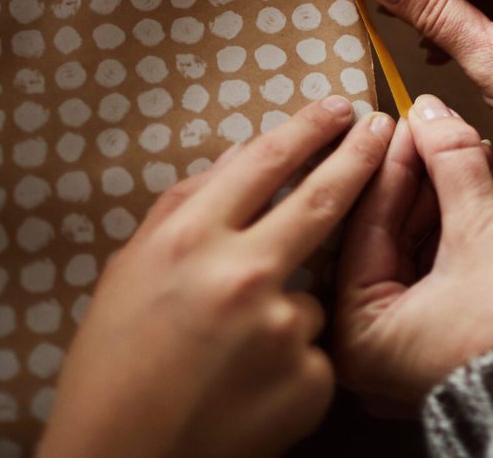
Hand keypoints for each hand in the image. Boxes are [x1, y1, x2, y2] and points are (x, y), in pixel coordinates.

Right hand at [38, 97, 394, 457]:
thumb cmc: (112, 368)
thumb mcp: (129, 272)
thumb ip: (182, 210)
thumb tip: (237, 162)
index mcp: (190, 240)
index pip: (265, 161)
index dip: (306, 128)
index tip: (338, 106)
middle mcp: (243, 274)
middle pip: (323, 198)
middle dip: (358, 156)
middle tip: (380, 129)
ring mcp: (283, 327)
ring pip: (312, 291)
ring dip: (286, 307)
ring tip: (229, 352)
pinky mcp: (311, 379)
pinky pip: (314, 350)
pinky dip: (289, 361)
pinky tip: (247, 386)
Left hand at [333, 95, 492, 407]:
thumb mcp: (483, 236)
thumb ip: (454, 168)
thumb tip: (432, 115)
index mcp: (359, 334)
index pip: (367, 225)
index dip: (394, 165)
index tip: (408, 122)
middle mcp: (377, 349)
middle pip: (394, 239)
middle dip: (430, 185)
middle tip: (444, 136)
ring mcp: (414, 351)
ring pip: (425, 256)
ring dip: (459, 209)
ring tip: (483, 169)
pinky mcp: (453, 346)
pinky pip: (449, 279)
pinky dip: (475, 244)